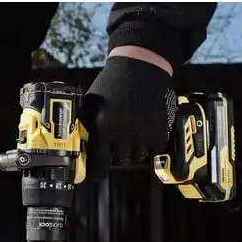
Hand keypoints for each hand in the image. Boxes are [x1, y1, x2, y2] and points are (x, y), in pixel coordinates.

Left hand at [80, 48, 176, 181]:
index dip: (97, 172)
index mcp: (102, 126)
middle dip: (116, 153)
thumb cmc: (112, 85)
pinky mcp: (160, 133)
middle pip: (119, 161)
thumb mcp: (91, 104)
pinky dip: (148, 144)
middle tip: (116, 140)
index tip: (96, 174)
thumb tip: (82, 152)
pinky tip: (143, 128)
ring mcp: (143, 134)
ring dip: (133, 149)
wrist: (141, 67)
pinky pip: (152, 151)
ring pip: (136, 157)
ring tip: (130, 130)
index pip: (99, 164)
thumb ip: (87, 128)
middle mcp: (123, 133)